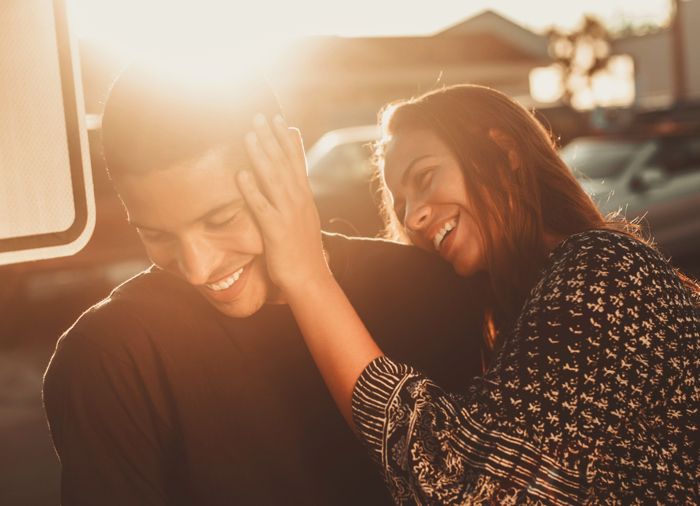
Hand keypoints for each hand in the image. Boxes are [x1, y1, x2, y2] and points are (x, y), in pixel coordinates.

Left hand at [238, 114, 329, 293]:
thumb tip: (293, 176)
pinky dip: (251, 190)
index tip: (276, 118)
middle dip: (270, 138)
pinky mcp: (276, 230)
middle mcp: (298, 200)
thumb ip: (297, 192)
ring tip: (248, 135)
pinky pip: (262, 207)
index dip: (285, 138)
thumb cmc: (302, 248)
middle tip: (257, 115)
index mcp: (304, 196)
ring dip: (261, 156)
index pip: (295, 160)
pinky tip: (241, 175)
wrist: (310, 277)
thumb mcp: (304, 215)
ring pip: (273, 179)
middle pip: (283, 163)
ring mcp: (288, 214)